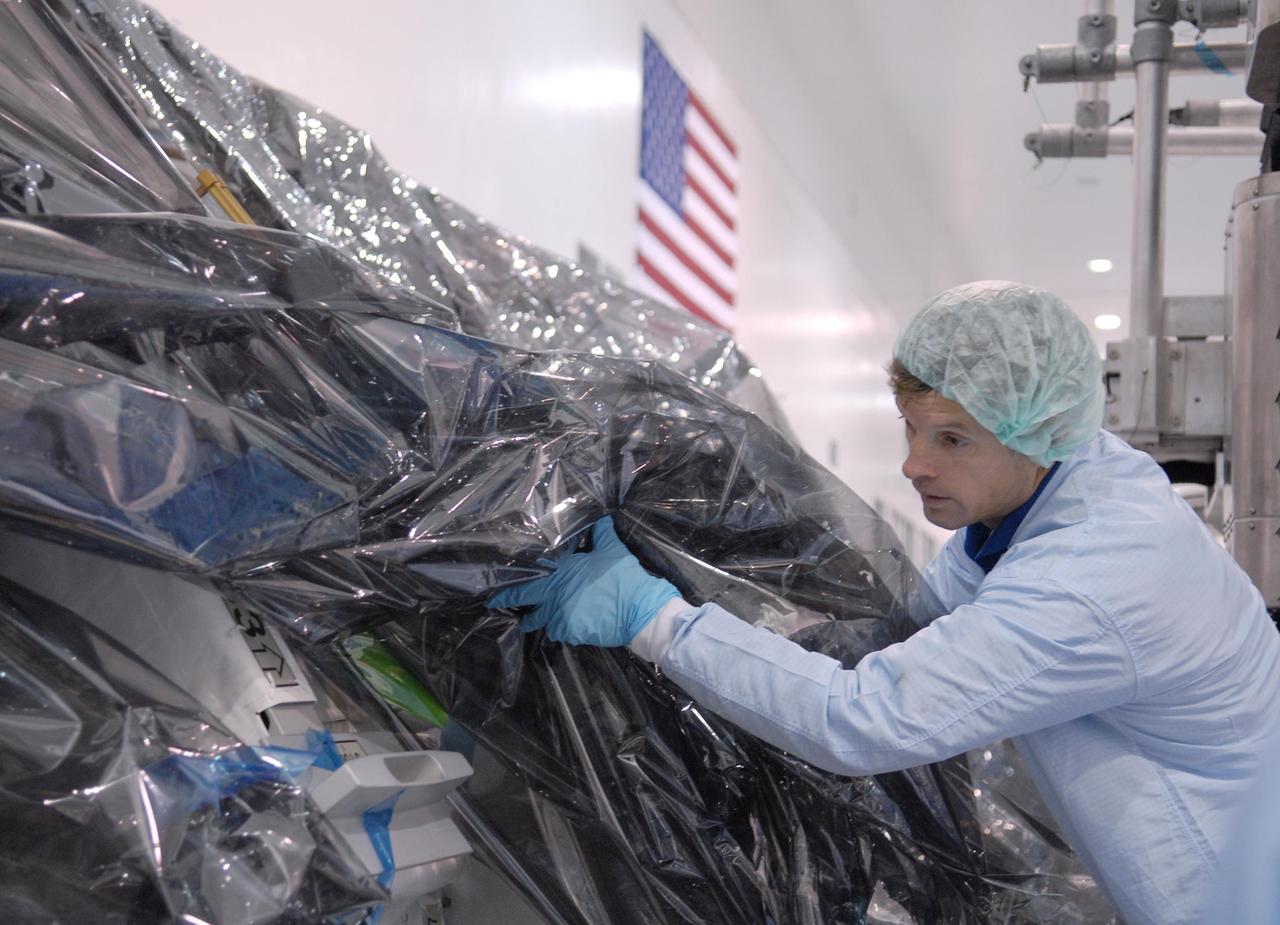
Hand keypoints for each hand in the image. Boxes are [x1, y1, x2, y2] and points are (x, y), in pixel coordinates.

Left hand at [486, 516, 679, 646]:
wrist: (638, 609)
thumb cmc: (624, 577)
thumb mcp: (613, 549)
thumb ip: (601, 534)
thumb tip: (599, 517)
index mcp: (562, 568)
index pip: (530, 570)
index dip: (512, 575)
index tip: (498, 577)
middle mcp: (554, 591)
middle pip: (522, 597)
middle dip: (506, 599)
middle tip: (493, 602)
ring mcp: (559, 613)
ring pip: (538, 619)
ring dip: (533, 619)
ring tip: (526, 621)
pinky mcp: (568, 632)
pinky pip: (556, 632)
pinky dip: (558, 630)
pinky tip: (561, 629)